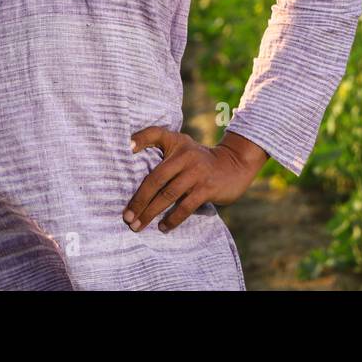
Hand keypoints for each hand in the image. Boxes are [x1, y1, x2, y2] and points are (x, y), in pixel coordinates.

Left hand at [122, 125, 266, 233]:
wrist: (234, 164)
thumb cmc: (199, 160)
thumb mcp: (183, 147)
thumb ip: (163, 151)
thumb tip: (133, 165)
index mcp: (177, 142)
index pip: (156, 133)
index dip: (140, 138)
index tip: (126, 148)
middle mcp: (185, 155)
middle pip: (156, 178)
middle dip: (139, 199)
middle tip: (126, 216)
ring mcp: (196, 173)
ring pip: (168, 195)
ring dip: (150, 213)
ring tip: (138, 225)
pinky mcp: (206, 188)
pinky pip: (185, 207)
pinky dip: (172, 219)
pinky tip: (162, 227)